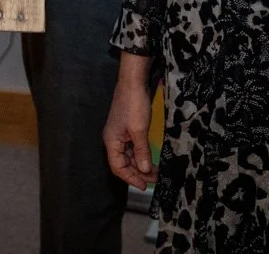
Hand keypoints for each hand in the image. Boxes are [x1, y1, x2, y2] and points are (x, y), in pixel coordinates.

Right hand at [104, 73, 156, 189]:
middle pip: (123, 164)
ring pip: (129, 157)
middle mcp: (113, 140)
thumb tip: (145, 170)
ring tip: (156, 172)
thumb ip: (141, 151)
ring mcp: (120, 135)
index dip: (131, 178)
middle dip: (138, 173)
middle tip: (155, 180)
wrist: (133, 82)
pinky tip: (151, 159)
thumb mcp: (139, 130)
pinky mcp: (127, 129)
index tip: (144, 186)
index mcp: (112, 141)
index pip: (118, 167)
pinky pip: (132, 148)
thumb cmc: (133, 104)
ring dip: (141, 165)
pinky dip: (141, 155)